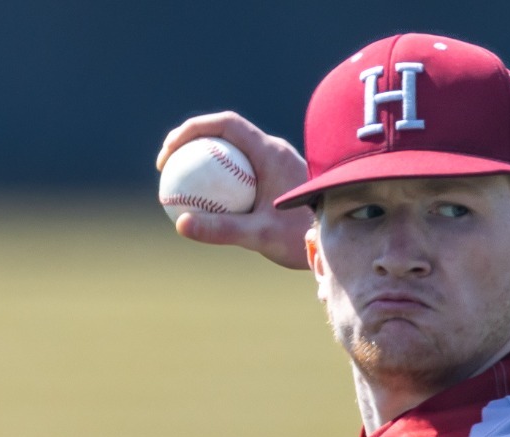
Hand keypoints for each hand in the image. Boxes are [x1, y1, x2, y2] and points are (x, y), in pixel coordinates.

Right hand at [155, 112, 312, 269]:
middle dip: (192, 142)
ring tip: (181, 182)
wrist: (341, 240)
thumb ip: (221, 229)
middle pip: (225, 133)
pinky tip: (208, 205)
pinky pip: (243, 171)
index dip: (191, 129)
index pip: (224, 124)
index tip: (169, 152)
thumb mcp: (260, 235)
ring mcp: (278, 163)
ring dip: (206, 160)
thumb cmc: (304, 237)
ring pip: (233, 152)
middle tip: (168, 166)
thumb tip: (180, 223)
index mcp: (269, 151)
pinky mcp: (280, 178)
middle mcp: (274, 150)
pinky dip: (221, 179)